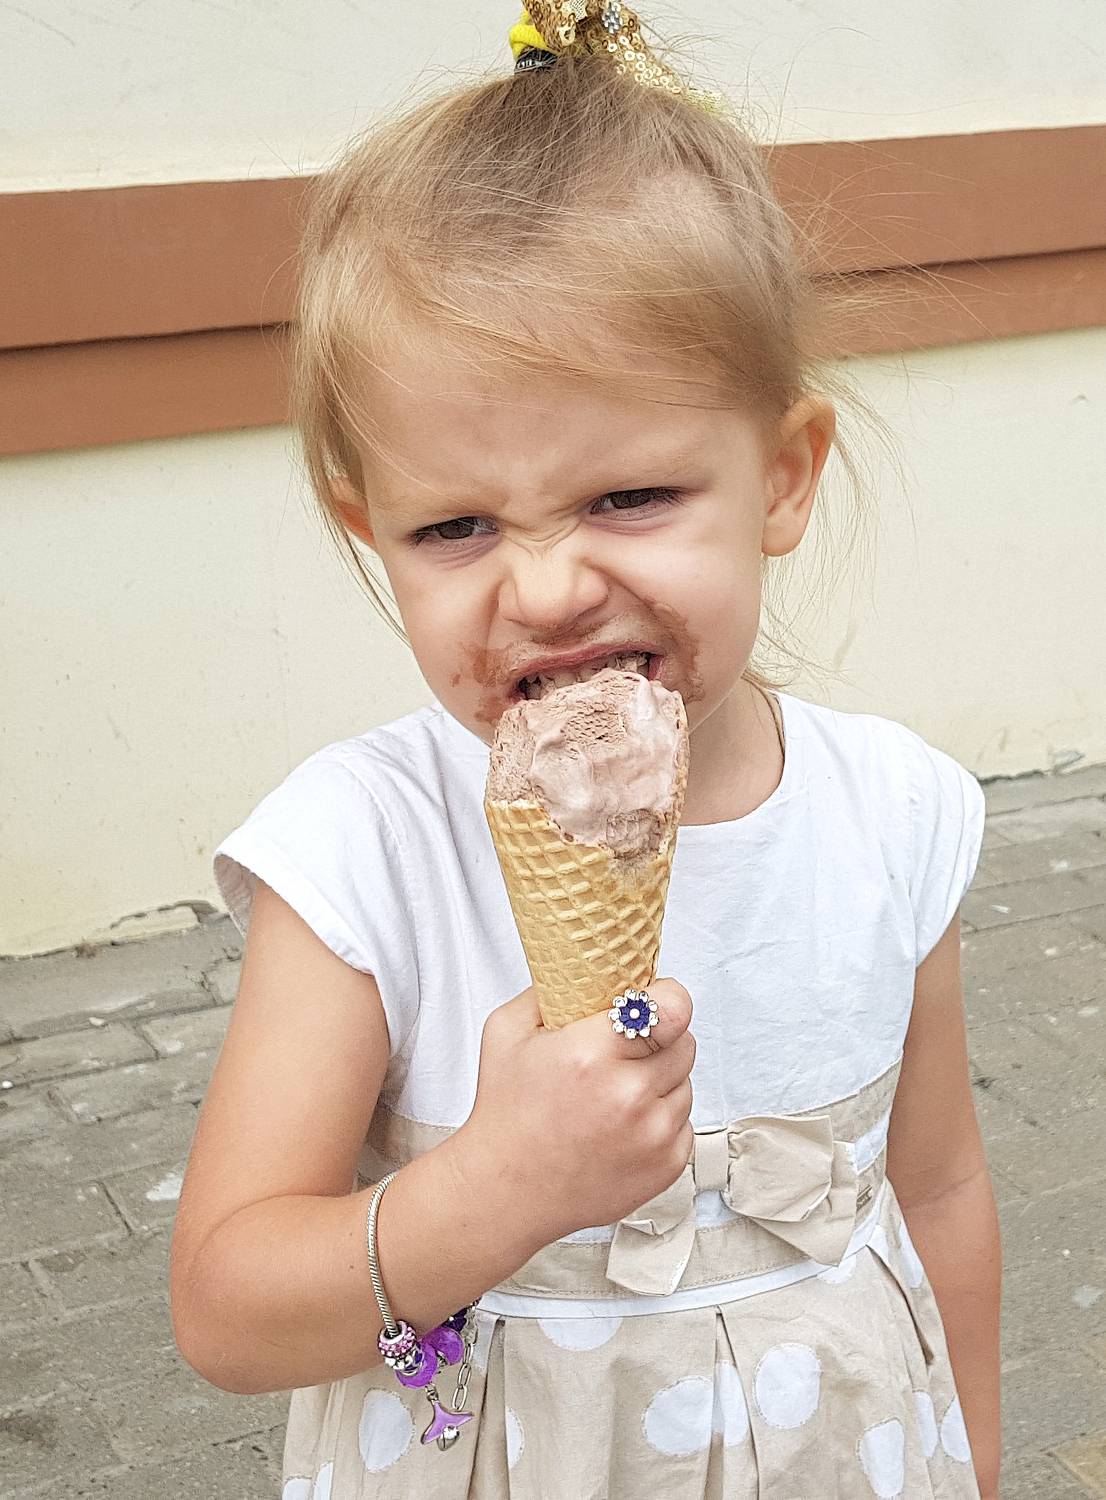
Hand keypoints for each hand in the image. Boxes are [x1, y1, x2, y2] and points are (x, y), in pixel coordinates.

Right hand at [456, 980, 694, 1244]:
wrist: (507, 1190)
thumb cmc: (506, 1112)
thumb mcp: (507, 1030)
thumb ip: (553, 987)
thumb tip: (594, 966)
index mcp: (591, 1056)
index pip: (672, 1008)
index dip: (667, 999)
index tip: (655, 1001)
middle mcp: (629, 1096)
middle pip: (684, 1041)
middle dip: (660, 1038)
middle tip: (622, 1050)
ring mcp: (653, 1135)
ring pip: (686, 1081)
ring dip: (659, 1079)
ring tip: (614, 1093)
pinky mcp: (667, 1164)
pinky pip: (684, 1120)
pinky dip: (660, 1117)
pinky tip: (621, 1124)